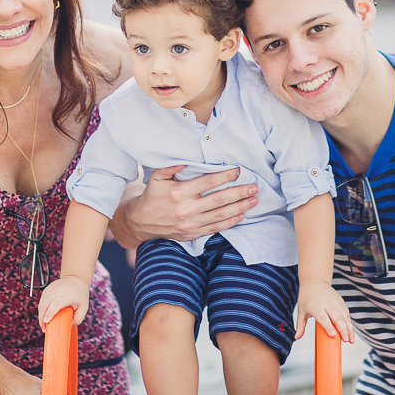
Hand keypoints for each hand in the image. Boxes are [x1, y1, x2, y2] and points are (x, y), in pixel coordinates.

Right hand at [39, 276, 90, 327]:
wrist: (75, 279)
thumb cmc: (80, 295)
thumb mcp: (84, 307)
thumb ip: (78, 318)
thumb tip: (68, 325)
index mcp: (66, 296)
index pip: (56, 304)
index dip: (50, 313)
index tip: (46, 321)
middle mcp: (56, 291)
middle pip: (45, 306)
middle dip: (42, 319)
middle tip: (45, 329)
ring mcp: (50, 290)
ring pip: (41, 304)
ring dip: (41, 316)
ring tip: (44, 324)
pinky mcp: (46, 290)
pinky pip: (41, 302)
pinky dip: (42, 310)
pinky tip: (45, 315)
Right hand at [112, 165, 257, 246]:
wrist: (141, 222)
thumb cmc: (152, 196)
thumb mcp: (156, 178)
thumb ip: (170, 167)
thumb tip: (186, 160)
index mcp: (178, 193)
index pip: (207, 183)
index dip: (224, 176)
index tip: (238, 171)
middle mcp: (186, 209)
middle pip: (218, 200)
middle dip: (239, 193)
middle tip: (254, 187)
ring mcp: (190, 224)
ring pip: (220, 215)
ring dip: (239, 208)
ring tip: (253, 201)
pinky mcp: (192, 234)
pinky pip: (215, 228)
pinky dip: (229, 222)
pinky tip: (241, 216)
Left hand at [295, 280, 354, 342]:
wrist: (315, 281)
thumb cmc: (307, 297)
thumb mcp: (301, 311)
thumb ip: (300, 325)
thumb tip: (296, 337)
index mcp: (315, 306)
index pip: (323, 318)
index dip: (328, 326)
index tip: (333, 335)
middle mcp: (327, 304)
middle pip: (337, 318)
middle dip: (343, 330)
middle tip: (346, 341)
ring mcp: (335, 302)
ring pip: (344, 316)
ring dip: (349, 328)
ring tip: (351, 340)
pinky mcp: (341, 301)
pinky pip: (346, 313)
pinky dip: (349, 322)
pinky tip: (351, 331)